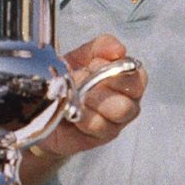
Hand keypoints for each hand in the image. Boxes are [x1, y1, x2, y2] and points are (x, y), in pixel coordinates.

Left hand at [39, 34, 145, 162]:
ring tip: (76, 96)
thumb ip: (100, 47)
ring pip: (119, 110)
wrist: (46, 108)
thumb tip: (118, 49)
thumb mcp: (82, 57)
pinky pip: (99, 125)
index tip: (94, 64)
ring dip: (93, 100)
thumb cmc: (69, 81)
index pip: (138, 75)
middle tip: (81, 80)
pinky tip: (72, 112)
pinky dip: (84, 116)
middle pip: (131, 95)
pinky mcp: (101, 137)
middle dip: (102, 85)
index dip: (117, 69)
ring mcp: (116, 123)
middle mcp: (128, 102)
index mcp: (127, 80)